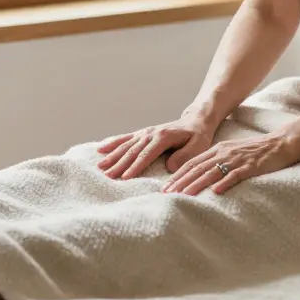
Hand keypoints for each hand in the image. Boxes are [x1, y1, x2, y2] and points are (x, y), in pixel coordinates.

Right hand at [96, 114, 217, 180]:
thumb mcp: (198, 146)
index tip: (125, 177)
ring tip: (100, 166)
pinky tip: (101, 148)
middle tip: (107, 176)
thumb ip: (184, 156)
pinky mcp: (142, 134)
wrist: (196, 121)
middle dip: (119, 164)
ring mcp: (145, 132)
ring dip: (113, 155)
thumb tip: (169, 167)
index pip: (147, 154)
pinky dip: (113, 143)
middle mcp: (152, 133)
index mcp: (164, 136)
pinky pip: (125, 138)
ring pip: (126, 145)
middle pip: (133, 151)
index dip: (135, 166)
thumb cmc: (198, 136)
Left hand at [162, 132, 299, 195]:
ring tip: (183, 195)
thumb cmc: (256, 151)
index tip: (165, 187)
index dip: (177, 175)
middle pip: (197, 168)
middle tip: (166, 194)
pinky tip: (215, 192)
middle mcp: (223, 153)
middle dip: (180, 181)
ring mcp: (236, 159)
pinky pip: (235, 175)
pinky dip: (224, 183)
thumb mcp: (232, 152)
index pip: (192, 163)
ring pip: (212, 172)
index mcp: (217, 149)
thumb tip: (201, 177)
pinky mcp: (250, 166)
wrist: (280, 143)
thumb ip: (217, 162)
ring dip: (196, 184)